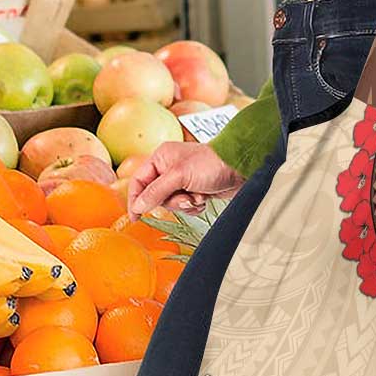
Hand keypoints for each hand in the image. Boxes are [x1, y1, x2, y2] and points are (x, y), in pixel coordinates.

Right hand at [127, 142, 244, 219]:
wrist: (240, 168)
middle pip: (155, 196)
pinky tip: (204, 198)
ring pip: (171, 203)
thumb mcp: (179, 176)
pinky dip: (194, 206)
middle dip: (171, 201)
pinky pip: (185, 206)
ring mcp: (182, 180)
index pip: (139, 181)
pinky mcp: (194, 190)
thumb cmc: (211, 164)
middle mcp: (169, 168)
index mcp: (161, 158)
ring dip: (184, 204)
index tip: (135, 217)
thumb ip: (156, 191)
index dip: (135, 199)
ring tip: (198, 196)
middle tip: (185, 198)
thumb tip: (138, 206)